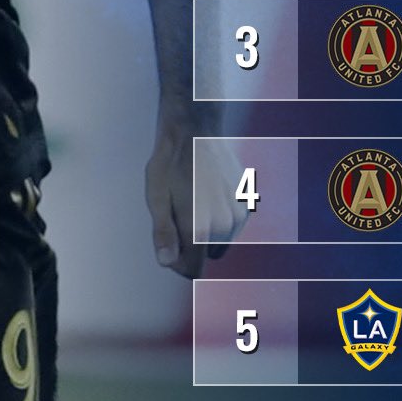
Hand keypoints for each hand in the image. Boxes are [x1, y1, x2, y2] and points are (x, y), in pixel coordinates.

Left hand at [144, 104, 240, 277]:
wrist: (197, 130)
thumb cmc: (170, 163)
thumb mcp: (156, 197)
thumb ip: (163, 233)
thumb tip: (166, 262)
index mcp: (200, 227)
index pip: (193, 270)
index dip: (177, 263)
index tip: (168, 243)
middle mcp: (225, 225)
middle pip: (206, 258)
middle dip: (190, 247)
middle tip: (175, 215)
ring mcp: (239, 215)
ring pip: (219, 243)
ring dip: (205, 234)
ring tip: (191, 202)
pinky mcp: (246, 205)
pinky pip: (230, 228)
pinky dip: (218, 221)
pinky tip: (206, 195)